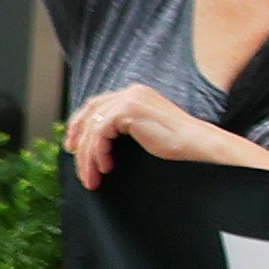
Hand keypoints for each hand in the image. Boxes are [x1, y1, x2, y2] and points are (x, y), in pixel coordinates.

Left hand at [59, 83, 233, 187]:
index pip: (96, 105)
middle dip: (77, 141)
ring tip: (92, 176)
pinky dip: (98, 153)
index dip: (79, 125)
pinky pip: (100, 134)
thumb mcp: (144, 130)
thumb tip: (95, 141)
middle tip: (77, 164)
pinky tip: (106, 167)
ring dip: (87, 156)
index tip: (72, 146)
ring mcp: (129, 99)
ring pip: (92, 127)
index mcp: (134, 94)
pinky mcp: (129, 110)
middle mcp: (130, 92)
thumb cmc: (177, 143)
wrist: (196, 143)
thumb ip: (123, 126)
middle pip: (89, 114)